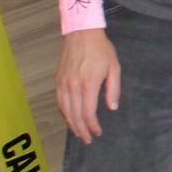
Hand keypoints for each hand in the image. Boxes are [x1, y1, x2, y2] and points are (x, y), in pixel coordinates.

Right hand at [57, 28, 121, 143]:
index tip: (98, 133)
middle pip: (75, 115)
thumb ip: (113, 89)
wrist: (82, 32)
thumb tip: (112, 107)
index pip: (88, 113)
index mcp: (88, 84)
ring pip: (65, 110)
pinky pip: (59, 101)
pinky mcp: (58, 79)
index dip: (93, 126)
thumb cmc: (100, 49)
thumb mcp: (114, 67)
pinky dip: (64, 112)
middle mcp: (73, 85)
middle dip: (81, 130)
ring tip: (79, 133)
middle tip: (87, 139)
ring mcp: (63, 83)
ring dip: (71, 124)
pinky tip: (69, 117)